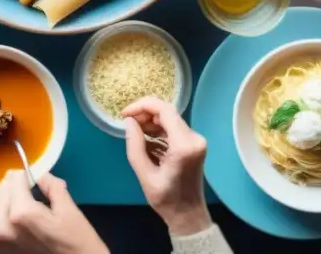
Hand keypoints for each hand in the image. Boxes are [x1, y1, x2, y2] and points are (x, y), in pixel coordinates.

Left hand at [0, 171, 107, 253]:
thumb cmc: (76, 239)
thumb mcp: (69, 207)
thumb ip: (51, 185)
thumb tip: (39, 172)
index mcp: (22, 213)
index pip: (14, 179)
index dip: (25, 173)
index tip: (34, 174)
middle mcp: (5, 226)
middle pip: (2, 191)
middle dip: (15, 185)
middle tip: (30, 184)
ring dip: (6, 199)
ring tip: (21, 198)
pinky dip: (0, 214)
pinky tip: (13, 213)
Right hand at [123, 97, 209, 237]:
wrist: (188, 215)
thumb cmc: (166, 199)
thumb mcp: (144, 174)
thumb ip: (135, 145)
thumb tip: (129, 122)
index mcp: (184, 145)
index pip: (164, 110)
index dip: (142, 106)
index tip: (124, 114)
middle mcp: (194, 138)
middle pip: (167, 112)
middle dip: (145, 114)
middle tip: (127, 124)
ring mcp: (196, 140)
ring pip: (170, 119)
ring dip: (151, 122)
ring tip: (134, 132)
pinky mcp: (193, 144)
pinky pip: (173, 128)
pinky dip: (158, 130)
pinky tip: (146, 140)